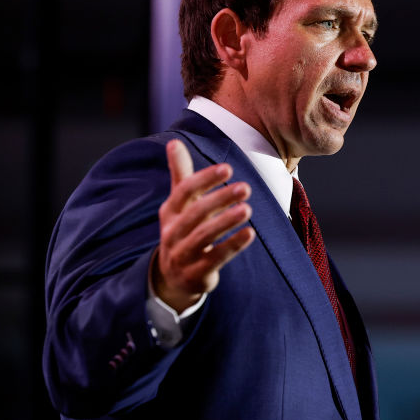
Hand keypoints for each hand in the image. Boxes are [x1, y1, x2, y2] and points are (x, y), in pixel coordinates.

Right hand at [153, 139, 255, 311]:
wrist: (173, 277)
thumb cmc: (183, 230)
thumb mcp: (179, 204)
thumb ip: (180, 174)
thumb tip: (173, 141)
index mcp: (169, 212)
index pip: (184, 191)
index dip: (205, 179)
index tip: (228, 168)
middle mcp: (172, 232)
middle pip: (195, 213)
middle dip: (219, 199)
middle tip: (245, 187)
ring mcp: (182, 254)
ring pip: (203, 236)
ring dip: (226, 222)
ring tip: (248, 209)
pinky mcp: (196, 274)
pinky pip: (215, 258)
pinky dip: (232, 246)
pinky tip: (250, 234)